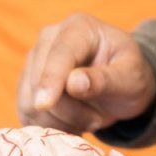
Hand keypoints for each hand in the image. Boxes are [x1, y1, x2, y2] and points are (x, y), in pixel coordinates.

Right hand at [17, 14, 155, 132]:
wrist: (120, 86)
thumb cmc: (129, 76)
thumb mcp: (130, 78)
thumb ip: (104, 79)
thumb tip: (73, 83)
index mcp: (79, 28)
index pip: (59, 53)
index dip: (50, 79)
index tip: (44, 104)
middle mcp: (49, 38)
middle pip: (40, 80)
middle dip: (67, 110)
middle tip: (97, 120)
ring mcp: (33, 61)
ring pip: (29, 102)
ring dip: (59, 122)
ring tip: (88, 120)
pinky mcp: (26, 86)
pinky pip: (26, 114)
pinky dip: (48, 127)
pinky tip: (71, 126)